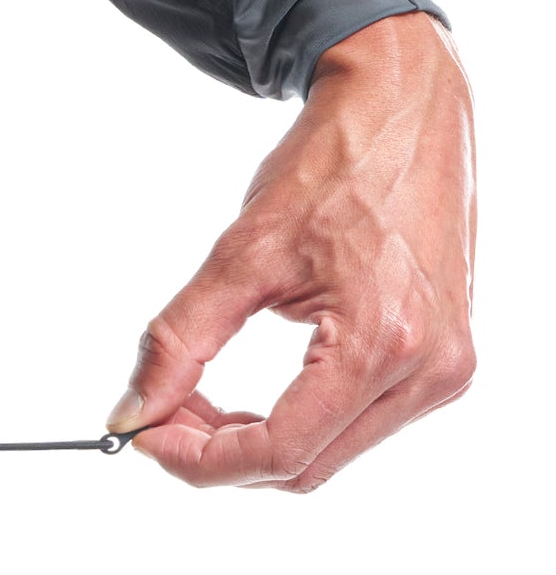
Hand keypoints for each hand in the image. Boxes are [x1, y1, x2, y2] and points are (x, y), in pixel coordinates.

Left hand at [105, 10, 476, 491]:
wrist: (402, 109)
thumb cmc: (331, 168)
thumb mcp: (239, 255)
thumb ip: (177, 342)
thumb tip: (131, 410)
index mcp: (381, 344)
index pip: (281, 451)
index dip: (201, 462)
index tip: (144, 440)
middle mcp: (428, 370)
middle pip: (305, 465)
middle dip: (220, 454)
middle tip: (160, 416)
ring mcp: (442, 369)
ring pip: (329, 453)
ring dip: (254, 441)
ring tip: (199, 398)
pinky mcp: (441, 359)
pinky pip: (356, 424)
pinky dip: (295, 420)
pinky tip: (252, 393)